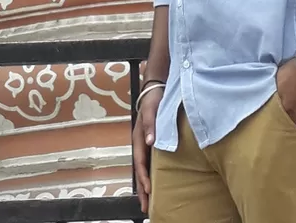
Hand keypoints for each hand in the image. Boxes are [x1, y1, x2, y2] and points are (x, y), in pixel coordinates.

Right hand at [133, 89, 161, 215]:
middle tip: (145, 208)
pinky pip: (150, 163)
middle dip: (142, 189)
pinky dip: (150, 176)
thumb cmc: (153, 99)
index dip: (144, 176)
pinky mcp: (153, 143)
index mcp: (139, 137)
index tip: (149, 190)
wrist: (156, 89)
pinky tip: (154, 184)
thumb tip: (150, 142)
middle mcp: (141, 143)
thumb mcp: (151, 109)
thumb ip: (151, 124)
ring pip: (144, 169)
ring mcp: (146, 144)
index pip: (140, 161)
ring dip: (145, 186)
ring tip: (148, 203)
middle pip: (140, 170)